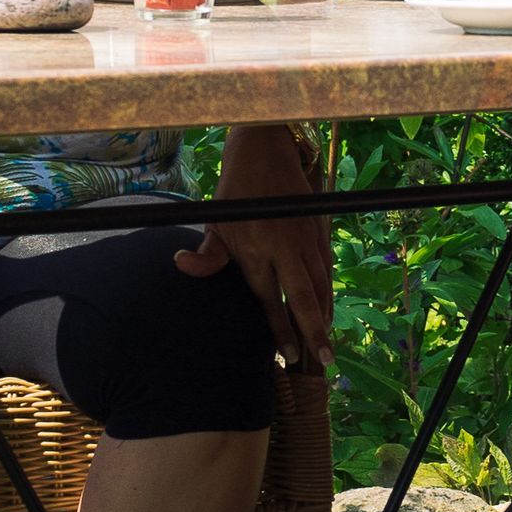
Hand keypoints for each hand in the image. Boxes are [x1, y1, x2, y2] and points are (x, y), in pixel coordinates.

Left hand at [187, 126, 334, 367]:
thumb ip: (206, 253)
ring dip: (325, 316)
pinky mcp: (319, 229)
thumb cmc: (235, 191)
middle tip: (324, 361)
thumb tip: (181, 265)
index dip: (280, 328)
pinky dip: (329, 291)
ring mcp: (306, 238)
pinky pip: (328, 268)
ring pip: (321, 285)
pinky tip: (328, 308)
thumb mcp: (216, 221)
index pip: (270, 298)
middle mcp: (284, 246)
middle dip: (314, 331)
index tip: (286, 354)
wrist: (266, 150)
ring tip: (328, 344)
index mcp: (255, 248)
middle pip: (304, 297)